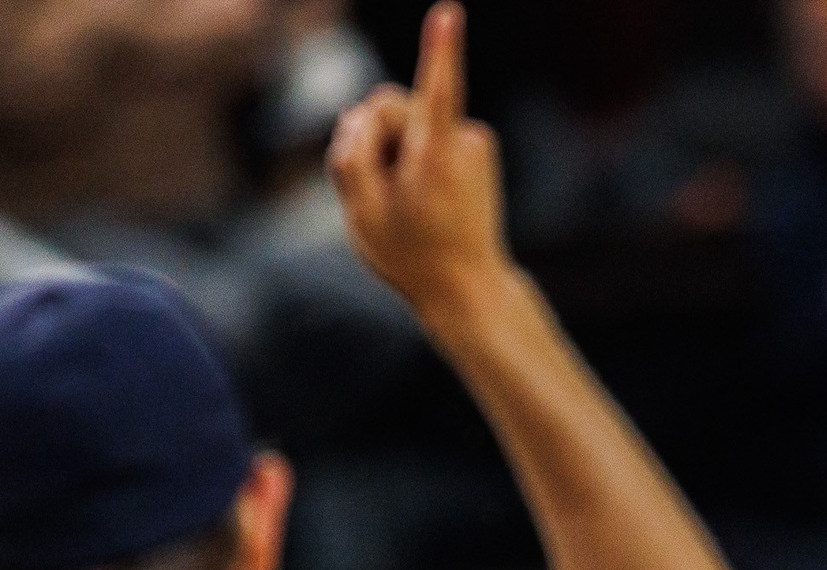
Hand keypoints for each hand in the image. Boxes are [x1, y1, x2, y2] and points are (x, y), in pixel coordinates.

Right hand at [327, 3, 508, 316]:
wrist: (467, 286)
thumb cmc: (411, 255)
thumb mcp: (362, 214)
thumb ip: (348, 157)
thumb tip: (358, 114)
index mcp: (437, 157)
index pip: (436, 93)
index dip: (439, 52)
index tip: (450, 13)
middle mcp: (463, 140)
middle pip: (388, 106)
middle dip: (372, 138)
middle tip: (382, 191)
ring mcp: (475, 140)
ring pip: (407, 123)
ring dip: (395, 154)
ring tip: (410, 201)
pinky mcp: (478, 144)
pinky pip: (426, 136)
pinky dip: (416, 160)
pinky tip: (426, 196)